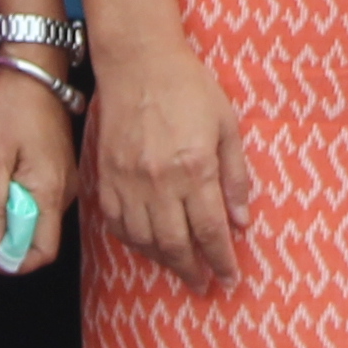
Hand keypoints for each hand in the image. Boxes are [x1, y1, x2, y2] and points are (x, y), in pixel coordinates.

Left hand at [0, 57, 80, 272]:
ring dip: (11, 226)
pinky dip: (19, 207)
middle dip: (7, 246)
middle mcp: (65, 192)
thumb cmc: (12, 107)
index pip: (41, 252)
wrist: (35, 68)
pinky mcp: (60, 169)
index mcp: (50, 192)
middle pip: (40, 240)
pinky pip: (41, 202)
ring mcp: (65, 180)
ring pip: (40, 222)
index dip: (10, 263)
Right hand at [90, 39, 253, 288]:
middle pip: (175, 244)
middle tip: (205, 285)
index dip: (221, 261)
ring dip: (164, 262)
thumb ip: (235, 176)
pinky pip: (118, 224)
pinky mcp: (105, 177)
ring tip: (180, 268)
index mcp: (194, 167)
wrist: (138, 62)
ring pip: (144, 240)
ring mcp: (127, 181)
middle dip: (193, 271)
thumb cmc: (188, 87)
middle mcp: (158, 181)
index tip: (229, 279)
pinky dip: (134, 242)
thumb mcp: (226, 125)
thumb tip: (242, 222)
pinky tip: (148, 245)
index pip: (210, 230)